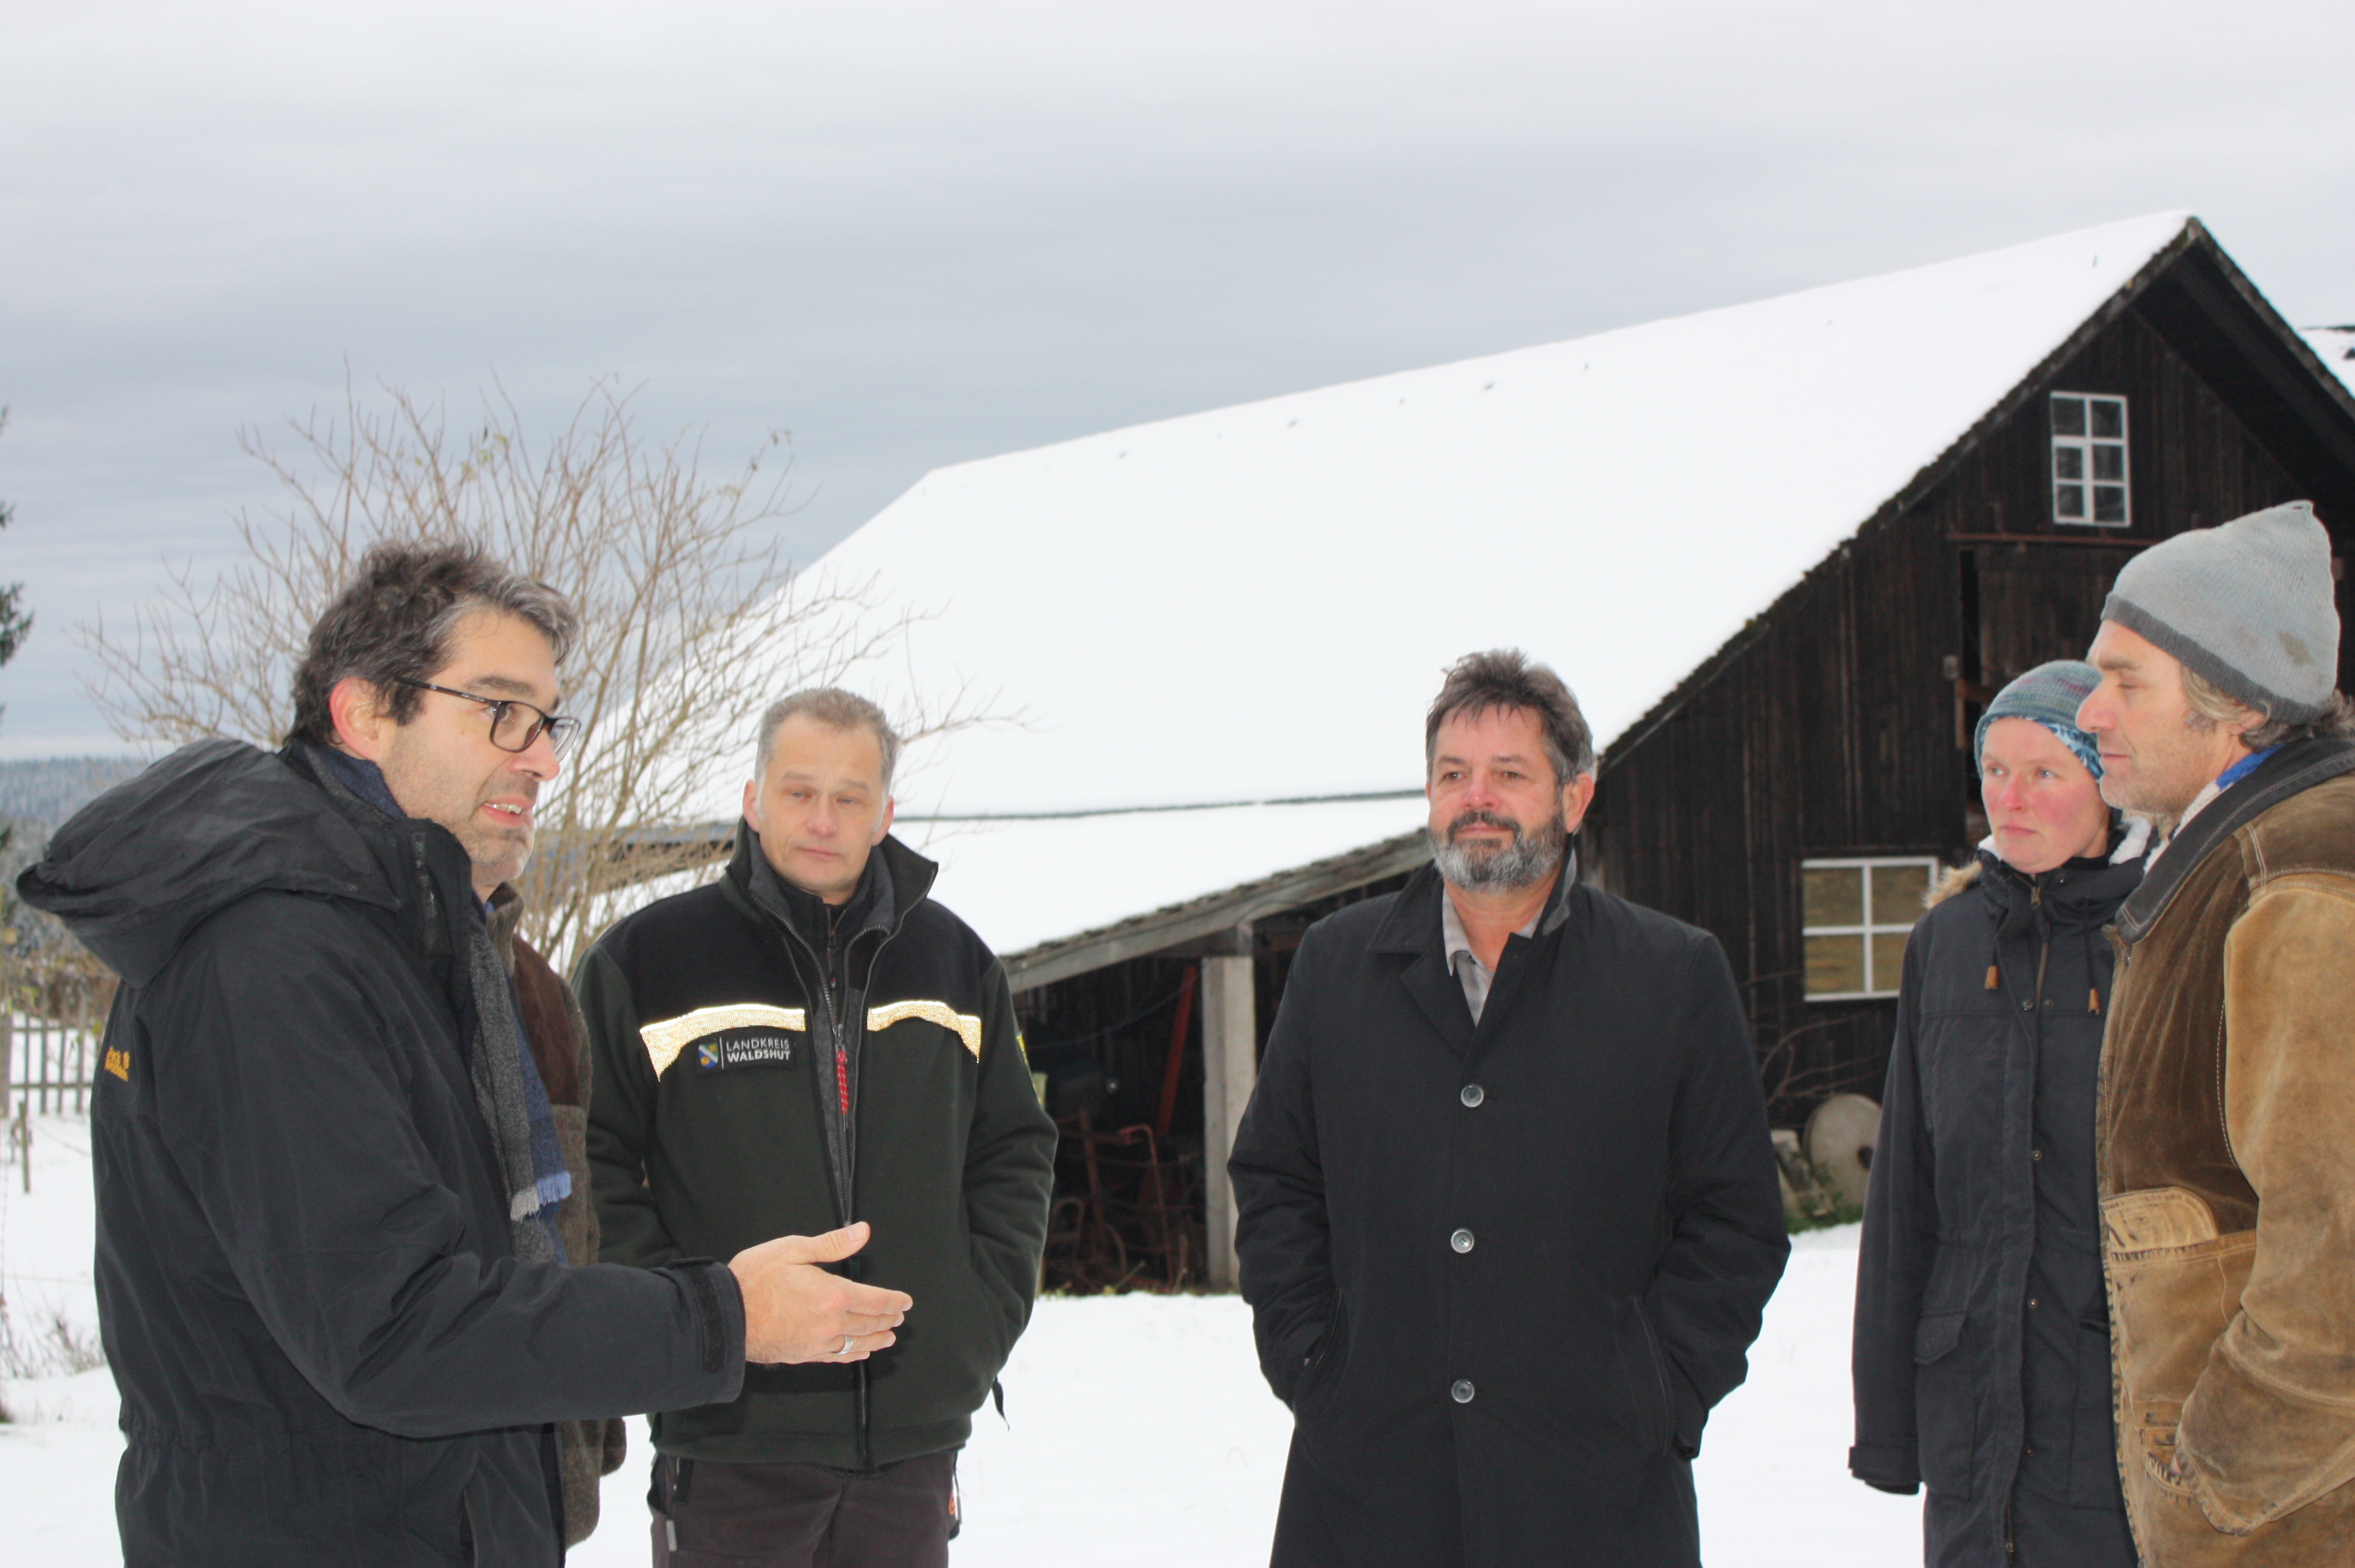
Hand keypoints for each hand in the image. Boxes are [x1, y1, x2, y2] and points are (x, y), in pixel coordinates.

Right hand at [728, 1222, 912, 1364]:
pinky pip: (836, 1357)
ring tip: (888, 1338)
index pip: (876, 1300)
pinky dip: (852, 1355)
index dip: (894, 1301)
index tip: (906, 1302)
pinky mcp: (803, 1354)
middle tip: (899, 1318)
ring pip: (856, 1343)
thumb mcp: (793, 1249)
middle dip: (888, 1320)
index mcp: (834, 1294)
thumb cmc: (755, 1279)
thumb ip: (832, 1244)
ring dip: (875, 1340)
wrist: (726, 1316)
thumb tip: (862, 1232)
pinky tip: (857, 1353)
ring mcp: (817, 1342)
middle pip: (870, 1323)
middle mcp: (831, 1322)